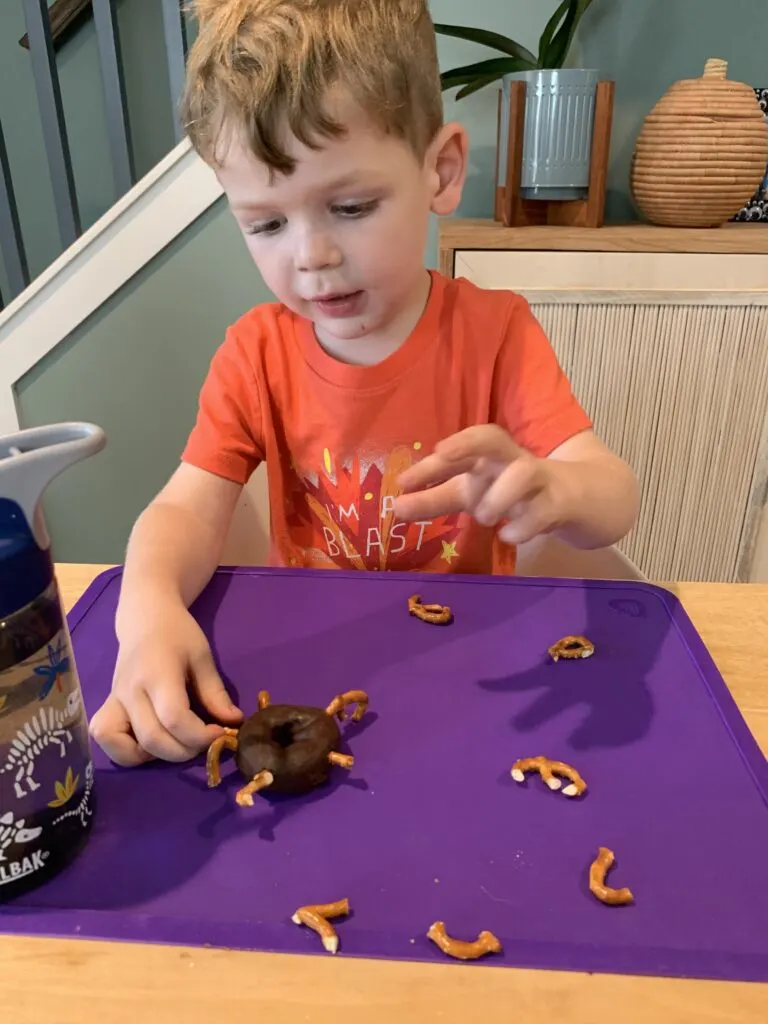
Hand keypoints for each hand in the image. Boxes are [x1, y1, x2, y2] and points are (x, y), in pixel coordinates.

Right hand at [89, 602, 242, 766]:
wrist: (144, 620)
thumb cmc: (178, 634)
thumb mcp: (202, 657)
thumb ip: (215, 692)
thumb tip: (233, 723)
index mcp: (157, 673)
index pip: (174, 717)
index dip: (200, 735)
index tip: (220, 733)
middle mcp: (130, 691)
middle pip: (152, 739)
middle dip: (184, 751)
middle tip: (203, 741)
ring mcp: (114, 701)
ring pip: (123, 748)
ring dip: (154, 757)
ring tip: (175, 743)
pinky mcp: (105, 708)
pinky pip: (107, 740)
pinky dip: (128, 753)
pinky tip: (150, 744)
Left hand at [395, 425, 571, 545]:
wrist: (578, 498)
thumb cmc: (515, 492)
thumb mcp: (473, 494)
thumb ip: (435, 500)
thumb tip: (396, 508)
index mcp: (487, 458)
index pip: (458, 451)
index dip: (429, 465)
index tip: (402, 484)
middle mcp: (511, 461)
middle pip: (492, 438)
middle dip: (467, 443)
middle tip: (442, 452)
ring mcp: (540, 480)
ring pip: (523, 472)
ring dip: (500, 495)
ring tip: (485, 517)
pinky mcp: (560, 503)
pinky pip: (544, 510)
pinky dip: (524, 525)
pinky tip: (509, 536)